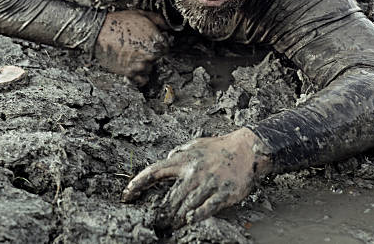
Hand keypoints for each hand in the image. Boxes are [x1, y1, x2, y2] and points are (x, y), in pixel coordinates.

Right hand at [95, 10, 168, 84]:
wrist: (99, 31)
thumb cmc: (119, 22)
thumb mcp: (142, 14)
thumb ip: (159, 20)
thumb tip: (168, 27)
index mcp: (155, 41)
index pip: (166, 48)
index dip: (160, 44)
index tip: (153, 42)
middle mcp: (150, 55)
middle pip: (157, 58)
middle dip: (151, 53)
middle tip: (140, 46)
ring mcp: (140, 65)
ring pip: (149, 68)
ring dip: (144, 63)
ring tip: (134, 55)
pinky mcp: (129, 72)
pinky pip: (142, 79)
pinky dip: (140, 75)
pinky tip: (134, 67)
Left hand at [122, 128, 270, 227]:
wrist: (247, 148)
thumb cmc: (220, 147)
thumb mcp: (195, 144)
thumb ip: (179, 152)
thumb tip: (167, 160)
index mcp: (183, 160)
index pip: (154, 172)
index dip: (137, 184)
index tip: (126, 195)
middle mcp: (193, 171)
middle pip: (170, 197)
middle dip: (161, 214)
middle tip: (156, 225)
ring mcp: (208, 183)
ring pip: (186, 206)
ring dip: (176, 219)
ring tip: (170, 227)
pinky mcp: (223, 192)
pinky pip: (206, 208)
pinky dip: (196, 216)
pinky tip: (189, 221)